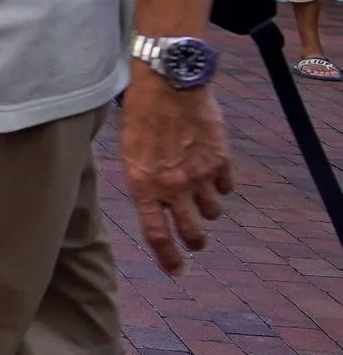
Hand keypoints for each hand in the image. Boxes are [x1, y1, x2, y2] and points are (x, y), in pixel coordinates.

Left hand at [116, 71, 234, 274]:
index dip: (168, 258)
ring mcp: (201, 174)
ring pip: (212, 212)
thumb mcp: (128, 151)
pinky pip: (227, 187)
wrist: (169, 83)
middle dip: (195, 242)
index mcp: (143, 185)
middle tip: (196, 242)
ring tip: (199, 197)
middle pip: (191, 232)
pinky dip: (221, 186)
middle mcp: (174, 186)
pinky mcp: (221, 160)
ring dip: (207, 210)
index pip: (156, 235)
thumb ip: (142, 181)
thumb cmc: (139, 114)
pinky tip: (212, 174)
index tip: (177, 271)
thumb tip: (153, 203)